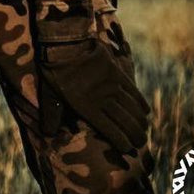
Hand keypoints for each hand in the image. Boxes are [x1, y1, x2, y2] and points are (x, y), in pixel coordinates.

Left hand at [37, 37, 149, 152]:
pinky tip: (145, 111)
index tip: (128, 150)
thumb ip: (52, 113)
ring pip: (132, 109)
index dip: (122, 143)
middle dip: (136, 136)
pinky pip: (133, 91)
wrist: (65, 42)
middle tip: (140, 144)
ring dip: (141, 122)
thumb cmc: (53, 69)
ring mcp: (112, 86)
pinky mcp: (117, 73)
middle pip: (126, 123)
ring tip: (144, 131)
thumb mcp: (48, 93)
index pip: (110, 131)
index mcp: (86, 107)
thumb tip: (48, 133)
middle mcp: (103, 100)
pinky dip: (141, 103)